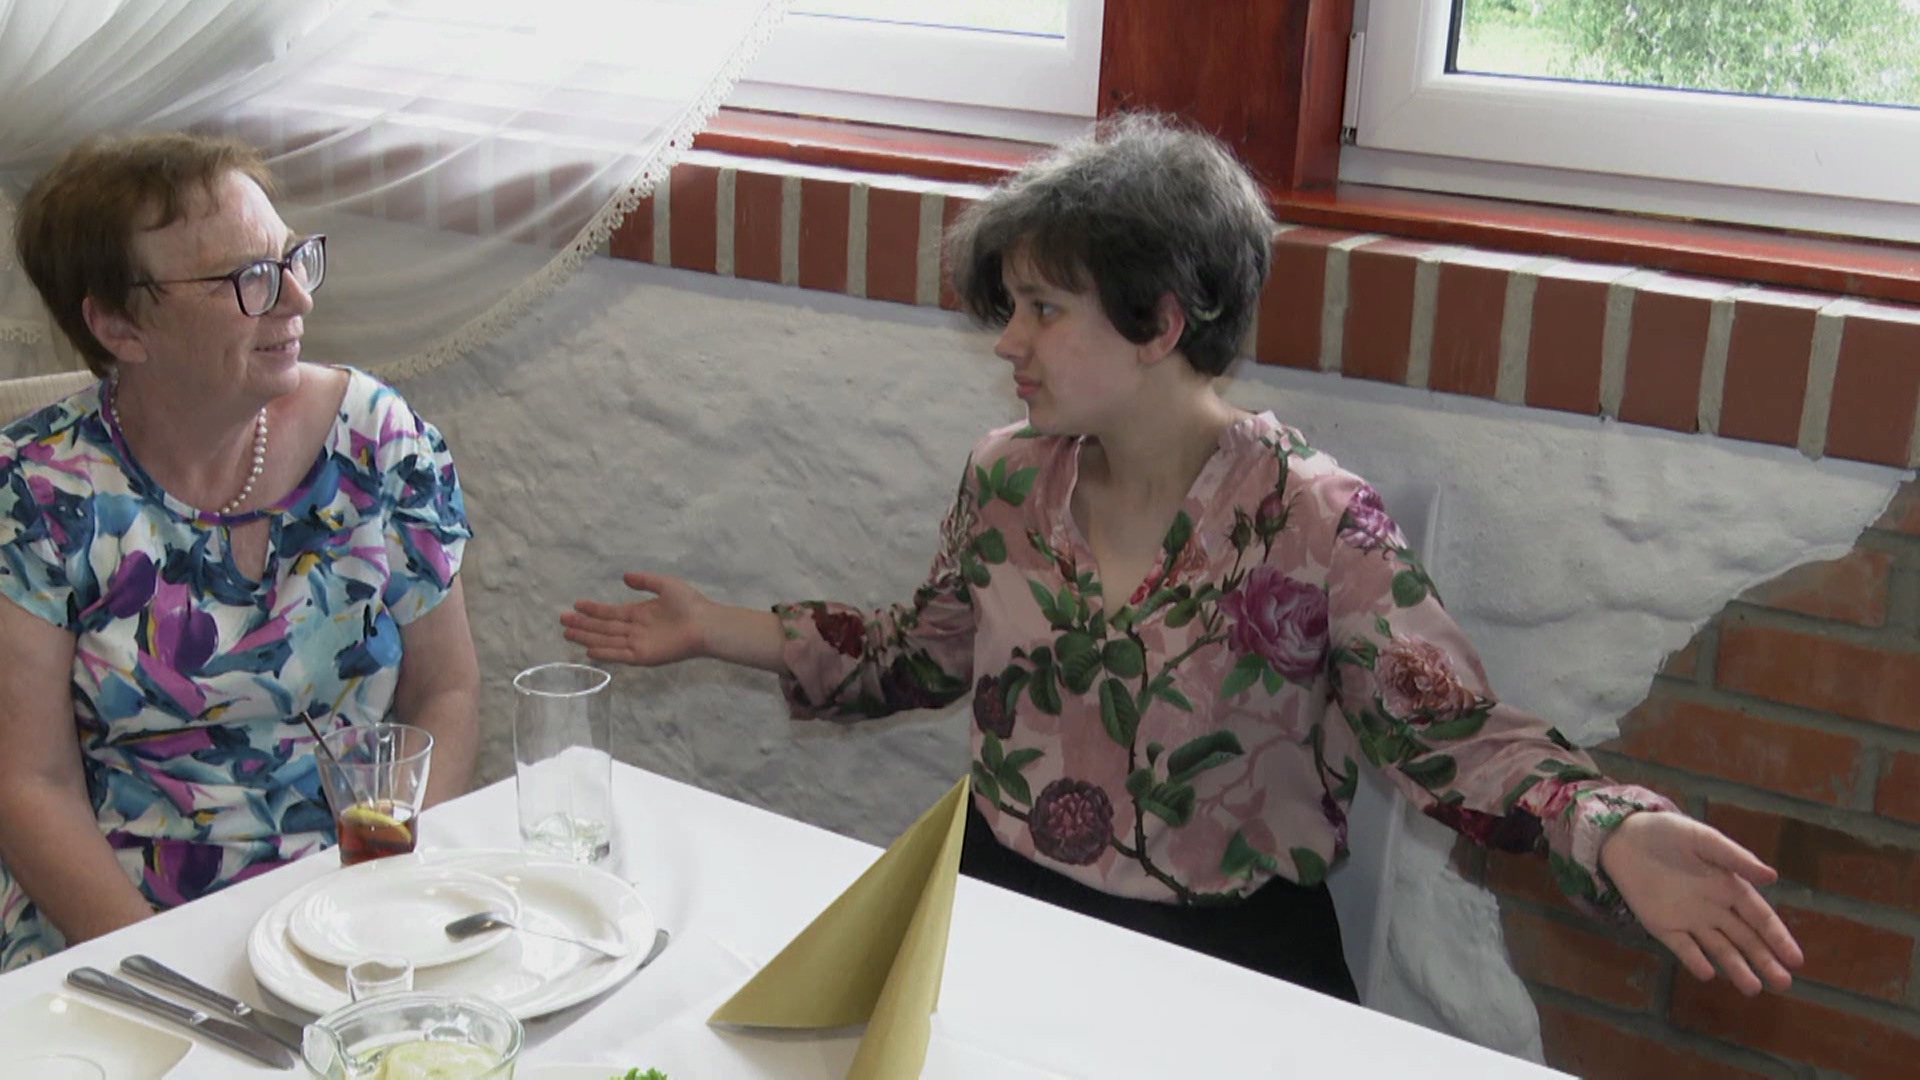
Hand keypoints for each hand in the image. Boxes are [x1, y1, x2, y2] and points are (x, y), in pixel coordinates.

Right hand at [561, 571, 711, 666]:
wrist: (705, 623)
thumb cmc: (690, 604)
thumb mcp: (665, 585)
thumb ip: (645, 581)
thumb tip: (624, 576)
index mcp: (640, 613)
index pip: (610, 612)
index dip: (592, 609)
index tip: (575, 605)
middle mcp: (635, 629)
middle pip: (603, 627)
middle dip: (583, 624)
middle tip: (561, 620)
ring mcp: (638, 643)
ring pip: (606, 640)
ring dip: (587, 638)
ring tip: (567, 633)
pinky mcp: (643, 656)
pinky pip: (619, 655)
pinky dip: (604, 653)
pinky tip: (588, 650)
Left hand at [1599, 811, 1803, 994]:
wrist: (1624, 836)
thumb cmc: (1669, 833)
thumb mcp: (1704, 839)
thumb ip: (1735, 858)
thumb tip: (1772, 876)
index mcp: (1729, 887)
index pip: (1760, 918)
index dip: (1778, 938)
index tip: (1795, 960)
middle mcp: (1714, 909)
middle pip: (1745, 940)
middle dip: (1765, 961)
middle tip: (1783, 984)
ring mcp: (1689, 920)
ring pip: (1719, 949)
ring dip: (1735, 968)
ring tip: (1752, 988)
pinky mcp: (1663, 927)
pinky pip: (1683, 947)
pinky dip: (1694, 960)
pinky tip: (1707, 972)